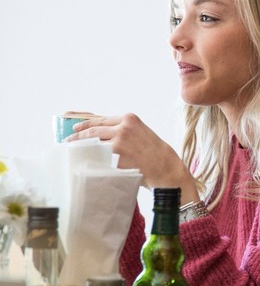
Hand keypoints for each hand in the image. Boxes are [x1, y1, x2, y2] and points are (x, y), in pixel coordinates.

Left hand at [68, 113, 198, 202]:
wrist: (165, 166)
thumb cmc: (154, 150)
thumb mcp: (140, 132)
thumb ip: (122, 129)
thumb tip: (99, 131)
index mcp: (129, 119)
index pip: (100, 120)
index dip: (85, 124)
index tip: (74, 129)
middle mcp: (123, 128)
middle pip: (93, 131)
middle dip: (77, 138)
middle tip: (68, 142)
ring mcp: (119, 143)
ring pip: (94, 144)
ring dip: (81, 149)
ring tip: (73, 152)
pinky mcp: (117, 157)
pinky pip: (99, 157)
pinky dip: (91, 159)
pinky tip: (85, 161)